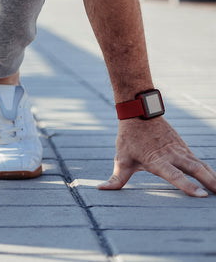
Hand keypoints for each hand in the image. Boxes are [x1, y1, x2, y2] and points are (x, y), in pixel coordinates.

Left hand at [99, 117, 215, 197]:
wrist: (139, 112)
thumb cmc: (129, 138)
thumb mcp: (121, 158)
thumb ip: (116, 178)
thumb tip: (102, 189)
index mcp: (156, 160)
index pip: (174, 175)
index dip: (187, 186)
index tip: (201, 195)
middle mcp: (172, 155)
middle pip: (195, 169)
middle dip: (209, 182)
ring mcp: (180, 150)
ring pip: (201, 165)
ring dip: (213, 177)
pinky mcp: (184, 147)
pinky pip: (200, 160)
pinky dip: (209, 171)